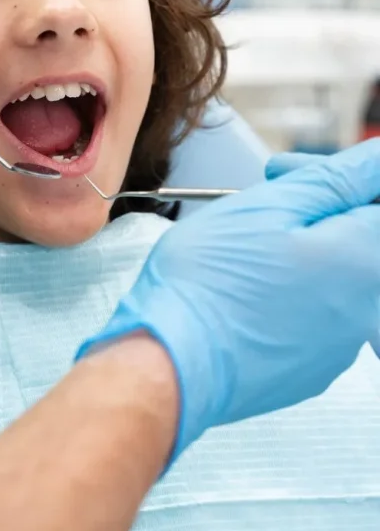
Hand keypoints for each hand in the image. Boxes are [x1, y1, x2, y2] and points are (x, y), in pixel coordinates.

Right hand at [78, 140, 379, 460]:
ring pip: (334, 274)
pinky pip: (315, 312)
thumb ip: (332, 180)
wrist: (171, 365)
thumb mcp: (266, 207)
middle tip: (266, 193)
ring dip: (301, 246)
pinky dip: (290, 288)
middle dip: (316, 206)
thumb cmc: (210, 284)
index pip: (377, 199)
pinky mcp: (312, 368)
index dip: (336, 176)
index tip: (290, 171)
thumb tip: (375, 162)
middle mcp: (367, 307)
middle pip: (358, 237)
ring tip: (248, 239)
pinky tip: (247, 283)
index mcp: (363, 260)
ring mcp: (340, 345)